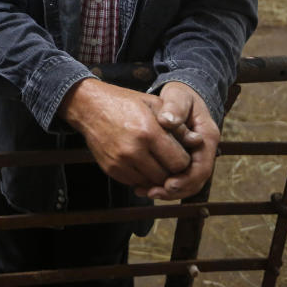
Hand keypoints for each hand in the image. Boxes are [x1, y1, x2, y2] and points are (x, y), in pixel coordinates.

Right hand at [58, 78, 190, 188]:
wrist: (89, 106)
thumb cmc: (125, 102)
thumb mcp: (154, 104)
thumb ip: (177, 125)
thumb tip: (197, 142)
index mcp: (148, 132)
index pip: (180, 162)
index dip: (184, 160)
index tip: (181, 153)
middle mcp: (134, 150)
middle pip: (167, 176)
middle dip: (173, 171)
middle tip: (171, 160)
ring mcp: (120, 162)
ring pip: (152, 183)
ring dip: (158, 176)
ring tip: (157, 161)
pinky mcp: (110, 169)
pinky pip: (135, 182)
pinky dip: (142, 176)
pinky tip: (142, 162)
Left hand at [136, 82, 220, 200]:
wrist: (181, 95)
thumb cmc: (180, 95)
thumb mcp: (178, 96)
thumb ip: (174, 108)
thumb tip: (168, 121)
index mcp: (207, 136)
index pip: (202, 167)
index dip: (186, 179)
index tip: (168, 184)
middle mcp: (204, 150)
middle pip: (195, 180)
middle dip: (175, 190)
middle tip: (153, 193)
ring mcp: (195, 156)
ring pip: (186, 183)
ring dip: (167, 191)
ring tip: (145, 192)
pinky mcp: (183, 159)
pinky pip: (177, 177)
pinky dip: (162, 184)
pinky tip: (144, 185)